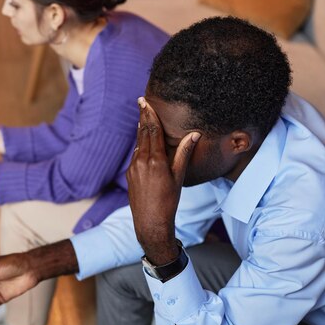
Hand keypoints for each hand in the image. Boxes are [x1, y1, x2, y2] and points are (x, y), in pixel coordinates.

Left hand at [126, 97, 199, 264]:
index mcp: (155, 160)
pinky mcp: (129, 174)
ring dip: (141, 130)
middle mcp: (141, 161)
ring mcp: (133, 168)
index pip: (152, 131)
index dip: (149, 115)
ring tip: (142, 117)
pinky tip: (143, 143)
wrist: (150, 222)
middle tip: (141, 102)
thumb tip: (194, 134)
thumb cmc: (169, 201)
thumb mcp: (179, 176)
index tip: (146, 102)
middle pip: (142, 133)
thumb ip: (183, 153)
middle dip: (143, 117)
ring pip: (138, 144)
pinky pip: (136, 155)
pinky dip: (140, 146)